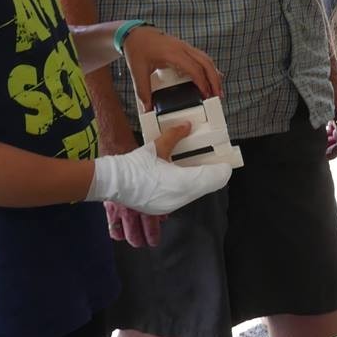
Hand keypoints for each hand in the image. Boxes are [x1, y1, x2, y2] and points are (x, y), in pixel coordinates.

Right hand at [89, 122, 231, 229]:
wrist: (110, 182)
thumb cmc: (133, 164)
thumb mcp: (157, 146)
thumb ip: (175, 135)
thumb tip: (186, 125)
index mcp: (184, 182)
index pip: (214, 179)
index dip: (222, 171)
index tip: (226, 164)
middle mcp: (180, 198)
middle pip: (205, 188)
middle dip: (210, 177)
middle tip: (214, 166)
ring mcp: (170, 206)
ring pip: (192, 196)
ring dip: (197, 185)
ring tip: (199, 174)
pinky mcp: (159, 210)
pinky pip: (179, 201)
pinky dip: (184, 192)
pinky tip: (180, 183)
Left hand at [122, 26, 221, 102]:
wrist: (136, 32)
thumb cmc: (137, 47)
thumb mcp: (137, 71)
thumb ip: (143, 91)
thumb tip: (148, 107)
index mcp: (173, 53)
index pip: (195, 69)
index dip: (203, 83)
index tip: (206, 95)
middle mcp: (182, 48)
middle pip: (207, 64)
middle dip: (215, 80)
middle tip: (218, 95)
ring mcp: (185, 46)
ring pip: (207, 59)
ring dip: (214, 74)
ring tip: (217, 88)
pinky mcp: (185, 47)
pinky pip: (202, 57)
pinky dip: (209, 68)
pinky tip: (210, 76)